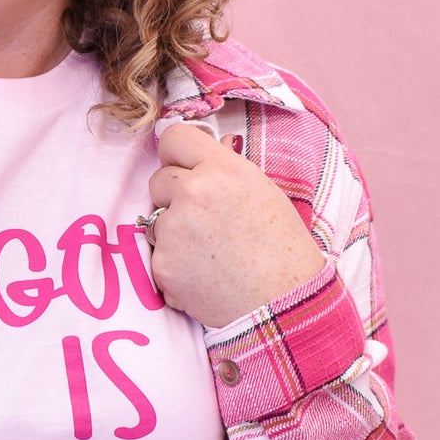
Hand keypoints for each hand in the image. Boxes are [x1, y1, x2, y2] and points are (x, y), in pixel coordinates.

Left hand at [146, 123, 326, 327]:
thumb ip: (224, 171)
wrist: (283, 302)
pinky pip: (157, 253)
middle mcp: (193, 193)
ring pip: (155, 218)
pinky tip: (203, 273)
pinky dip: (174, 263)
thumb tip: (200, 156)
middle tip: (205, 219)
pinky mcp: (162, 264)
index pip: (173, 137)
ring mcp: (173, 230)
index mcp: (222, 169)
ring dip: (174, 230)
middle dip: (174, 195)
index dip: (177, 154)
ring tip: (209, 251)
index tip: (183, 167)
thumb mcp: (262, 191)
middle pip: (158, 178)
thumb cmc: (282, 248)